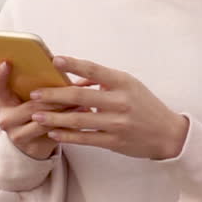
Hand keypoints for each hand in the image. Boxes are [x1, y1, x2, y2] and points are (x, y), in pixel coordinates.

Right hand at [0, 60, 85, 159]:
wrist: (31, 145)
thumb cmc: (32, 115)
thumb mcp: (28, 99)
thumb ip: (38, 85)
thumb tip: (60, 63)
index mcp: (4, 101)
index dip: (0, 75)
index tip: (8, 63)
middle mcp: (6, 119)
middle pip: (30, 106)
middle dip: (54, 98)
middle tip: (72, 90)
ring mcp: (17, 135)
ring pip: (43, 121)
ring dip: (64, 112)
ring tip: (81, 104)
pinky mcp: (32, 147)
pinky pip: (52, 134)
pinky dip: (69, 125)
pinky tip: (81, 118)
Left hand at [27, 55, 188, 160]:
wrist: (167, 134)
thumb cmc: (145, 105)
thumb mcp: (129, 86)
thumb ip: (103, 82)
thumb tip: (74, 80)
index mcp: (123, 82)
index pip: (94, 70)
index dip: (74, 64)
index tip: (54, 60)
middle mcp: (120, 101)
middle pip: (80, 95)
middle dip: (54, 94)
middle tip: (34, 93)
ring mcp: (117, 123)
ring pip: (78, 119)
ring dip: (54, 117)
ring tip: (36, 114)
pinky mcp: (114, 141)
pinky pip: (85, 138)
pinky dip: (67, 135)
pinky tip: (53, 132)